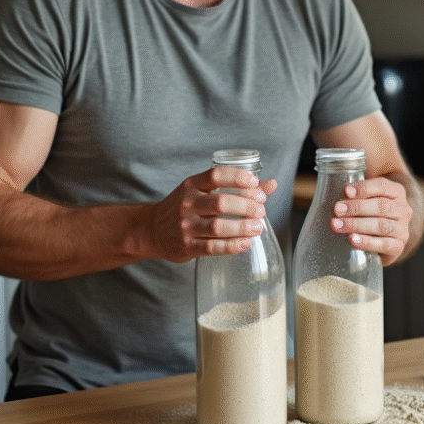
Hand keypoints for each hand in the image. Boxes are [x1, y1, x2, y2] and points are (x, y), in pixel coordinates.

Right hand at [147, 166, 277, 261]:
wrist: (152, 229)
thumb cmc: (185, 207)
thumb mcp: (204, 192)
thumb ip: (236, 188)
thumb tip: (271, 185)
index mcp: (192, 185)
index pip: (216, 175)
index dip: (237, 177)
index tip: (255, 183)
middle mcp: (187, 203)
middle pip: (221, 202)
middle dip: (246, 206)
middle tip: (261, 210)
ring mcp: (186, 226)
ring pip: (218, 226)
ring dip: (242, 227)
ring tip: (258, 227)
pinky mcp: (187, 246)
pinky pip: (213, 247)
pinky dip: (233, 246)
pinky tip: (246, 243)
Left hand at [330, 176, 413, 266]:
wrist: (386, 237)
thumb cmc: (371, 211)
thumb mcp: (368, 197)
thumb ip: (354, 190)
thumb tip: (331, 183)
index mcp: (396, 191)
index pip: (382, 186)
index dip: (364, 188)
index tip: (346, 191)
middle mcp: (403, 209)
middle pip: (381, 206)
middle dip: (357, 207)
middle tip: (337, 210)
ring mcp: (402, 229)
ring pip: (381, 225)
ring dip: (357, 225)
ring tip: (337, 225)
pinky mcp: (398, 247)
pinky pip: (384, 245)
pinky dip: (367, 242)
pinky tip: (353, 240)